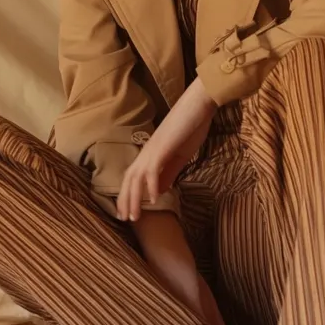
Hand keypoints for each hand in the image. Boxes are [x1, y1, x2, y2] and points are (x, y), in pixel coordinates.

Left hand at [117, 77, 216, 221]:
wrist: (198, 105)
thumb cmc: (191, 127)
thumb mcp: (180, 155)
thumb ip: (169, 172)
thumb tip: (159, 190)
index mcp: (150, 153)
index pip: (133, 177)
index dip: (127, 195)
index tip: (127, 212)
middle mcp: (147, 152)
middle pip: (129, 179)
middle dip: (125, 201)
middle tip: (125, 220)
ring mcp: (153, 150)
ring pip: (136, 178)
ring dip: (134, 198)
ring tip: (134, 217)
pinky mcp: (162, 148)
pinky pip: (153, 171)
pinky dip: (152, 186)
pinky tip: (154, 200)